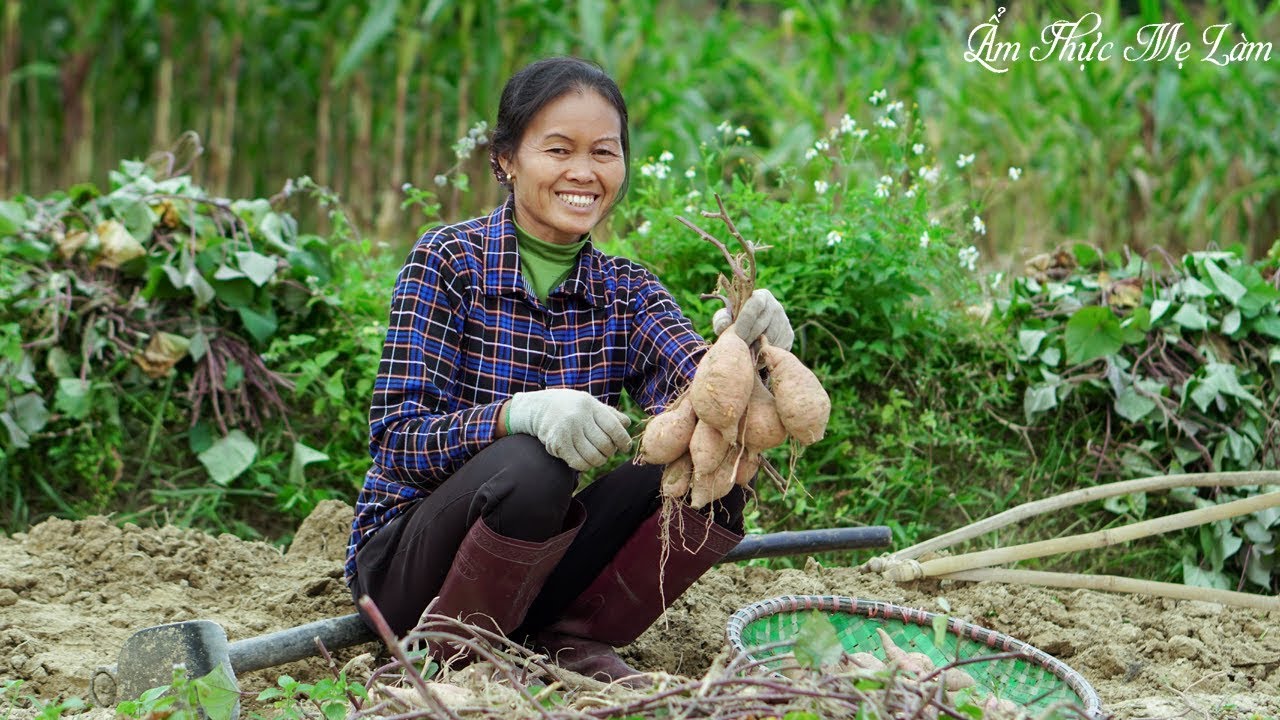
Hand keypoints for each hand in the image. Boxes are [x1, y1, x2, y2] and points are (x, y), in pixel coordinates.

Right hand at [506, 389, 631, 470]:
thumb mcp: (589, 403)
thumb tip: (627, 425)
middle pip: (605, 444)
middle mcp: (579, 417)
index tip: (625, 447)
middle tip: (607, 452)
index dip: (623, 441)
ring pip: (593, 457)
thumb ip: (609, 414)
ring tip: (598, 457)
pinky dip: (585, 466)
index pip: (614, 427)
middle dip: (610, 452)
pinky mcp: (557, 444)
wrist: (538, 407)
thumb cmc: (570, 407)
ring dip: (599, 461)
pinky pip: (579, 463)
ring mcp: (567, 431)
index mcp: (590, 405)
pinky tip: (585, 461)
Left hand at [711, 288, 793, 350]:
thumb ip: (721, 319)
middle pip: (762, 324)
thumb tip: (725, 323)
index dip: (745, 321)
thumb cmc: (736, 323)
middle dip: (748, 338)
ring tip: (745, 353)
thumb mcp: (726, 318)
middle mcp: (776, 306)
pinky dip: (765, 354)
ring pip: (769, 338)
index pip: (755, 305)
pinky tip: (755, 356)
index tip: (736, 335)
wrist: (753, 331)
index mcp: (761, 296)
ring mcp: (784, 321)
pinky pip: (777, 348)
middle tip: (738, 349)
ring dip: (756, 349)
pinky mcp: (788, 335)